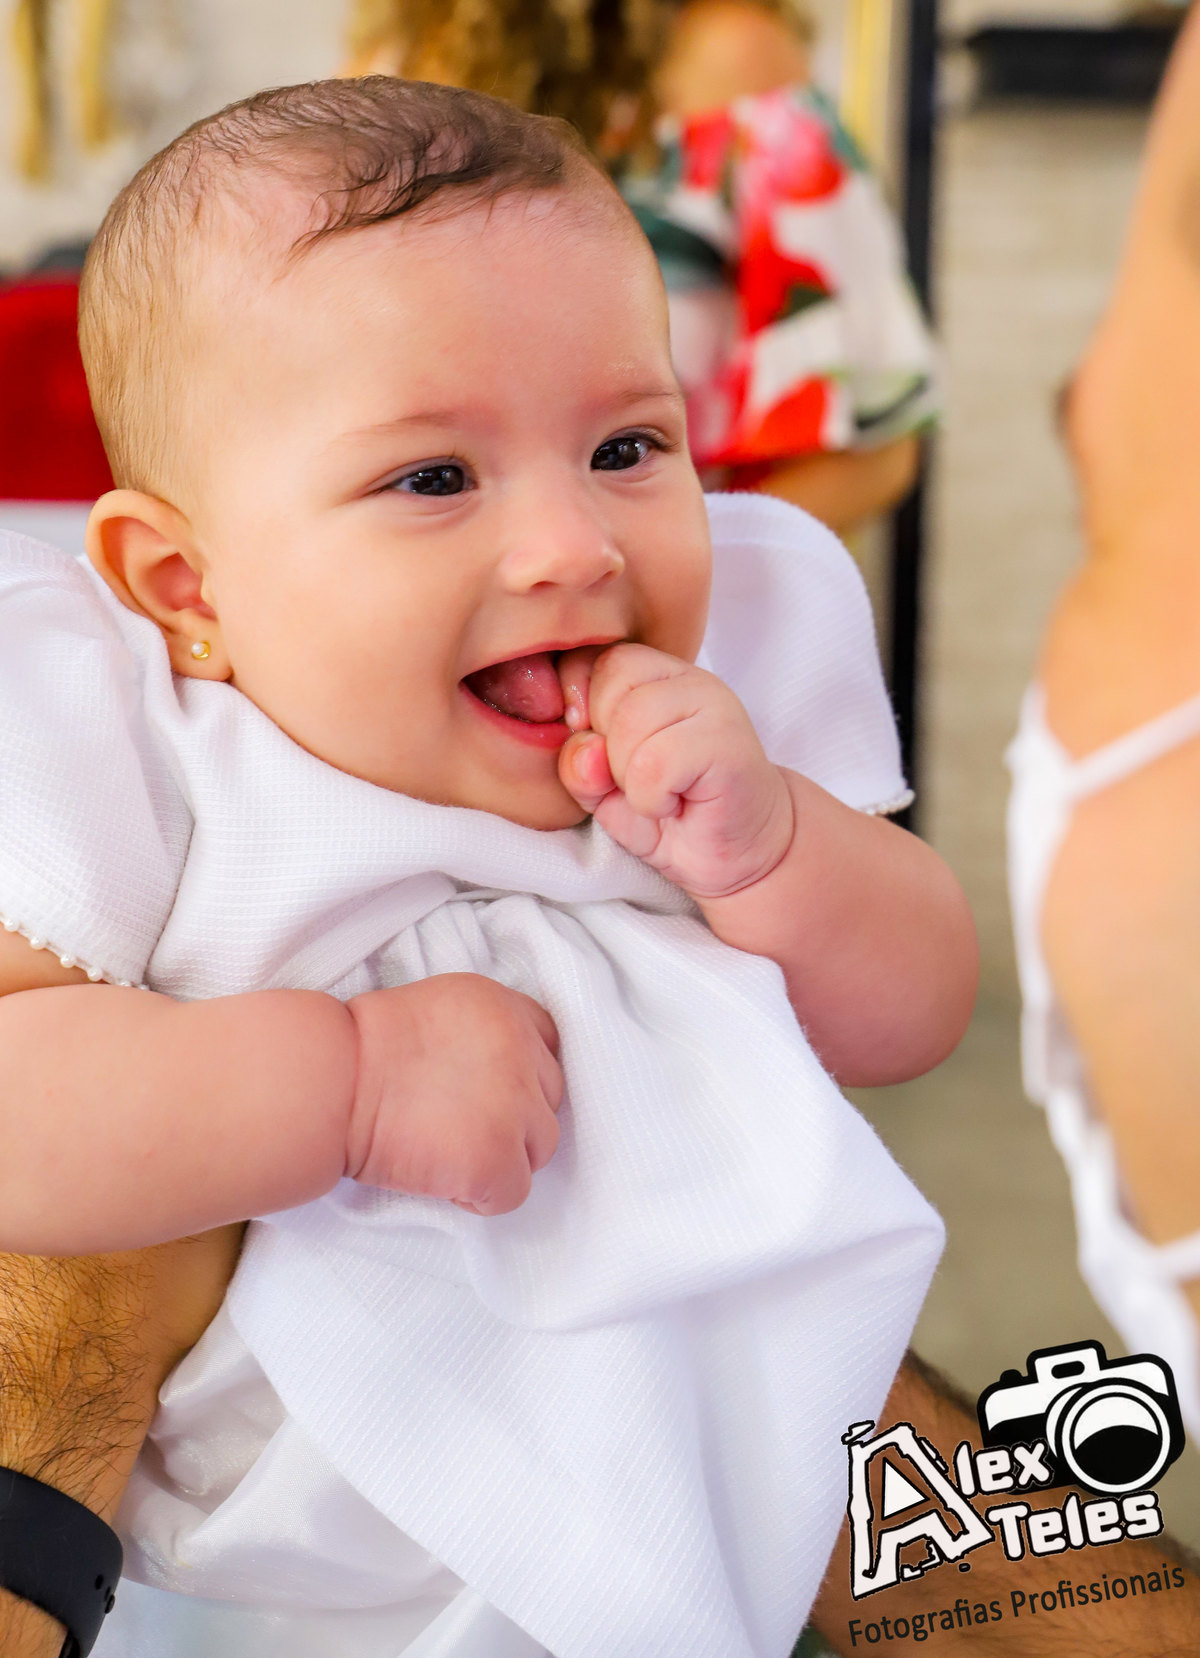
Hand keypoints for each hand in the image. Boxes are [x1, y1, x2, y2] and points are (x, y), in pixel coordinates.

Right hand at [345, 975, 562, 1214]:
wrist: (328, 1082)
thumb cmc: (358, 1053)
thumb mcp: (434, 1013)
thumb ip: (478, 1036)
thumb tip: (493, 1080)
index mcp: (503, 1007)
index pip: (547, 1045)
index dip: (521, 1077)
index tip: (488, 1093)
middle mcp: (519, 1049)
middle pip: (549, 1098)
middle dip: (513, 1118)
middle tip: (459, 1128)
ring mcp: (514, 1105)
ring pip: (540, 1147)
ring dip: (502, 1158)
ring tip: (448, 1155)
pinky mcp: (497, 1157)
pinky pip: (514, 1192)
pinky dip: (481, 1197)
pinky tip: (442, 1180)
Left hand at [556, 643, 794, 898]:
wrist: (736, 853)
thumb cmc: (669, 811)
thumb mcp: (601, 790)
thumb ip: (577, 764)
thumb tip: (584, 747)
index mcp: (654, 674)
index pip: (593, 660)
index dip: (581, 709)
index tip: (601, 752)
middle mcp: (686, 678)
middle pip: (608, 692)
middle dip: (607, 751)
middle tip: (641, 780)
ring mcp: (713, 703)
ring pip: (629, 726)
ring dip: (630, 779)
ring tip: (661, 793)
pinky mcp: (726, 742)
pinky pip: (654, 765)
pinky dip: (651, 799)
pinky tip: (675, 805)